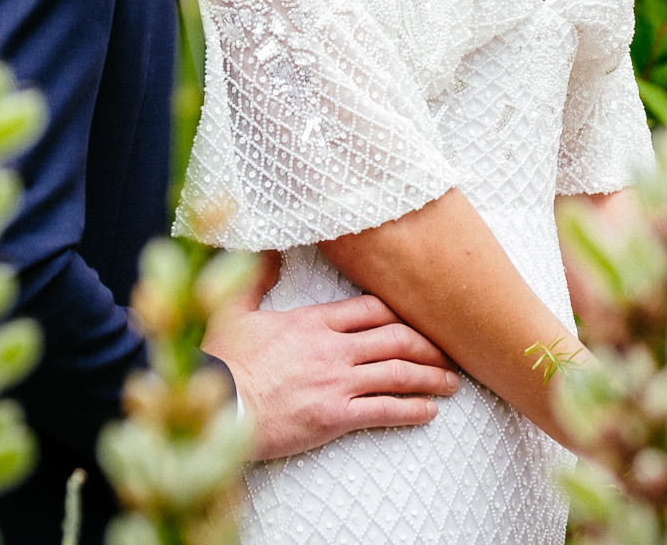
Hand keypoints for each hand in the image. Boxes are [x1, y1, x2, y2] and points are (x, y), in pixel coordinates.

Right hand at [202, 252, 460, 461]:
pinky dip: (411, 411)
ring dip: (430, 378)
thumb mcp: (234, 308)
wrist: (216, 404)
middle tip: (449, 352)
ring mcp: (336, 382)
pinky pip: (384, 410)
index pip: (372, 309)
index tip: (418, 320)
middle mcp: (332, 347)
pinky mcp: (334, 416)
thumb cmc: (221, 360)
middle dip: (428, 345)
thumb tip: (269, 251)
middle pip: (396, 339)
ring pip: (398, 374)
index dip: (400, 314)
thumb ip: (257, 278)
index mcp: (313, 320)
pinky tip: (429, 412)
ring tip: (451, 384)